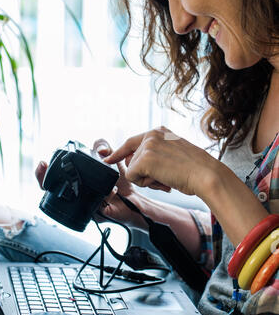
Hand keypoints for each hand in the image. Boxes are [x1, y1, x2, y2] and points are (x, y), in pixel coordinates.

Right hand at [34, 139, 148, 228]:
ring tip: (97, 182)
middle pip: (50, 191)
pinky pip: (96, 208)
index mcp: (76, 180)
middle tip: (44, 170)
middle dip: (44, 181)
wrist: (134, 198)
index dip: (42, 172)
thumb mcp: (111, 157)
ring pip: (69, 201)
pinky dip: (106, 196)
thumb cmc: (119, 179)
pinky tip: (112, 190)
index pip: (52, 177)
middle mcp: (74, 194)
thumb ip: (103, 146)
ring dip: (78, 188)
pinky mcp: (95, 215)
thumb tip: (100, 150)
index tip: (42, 164)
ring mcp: (82, 206)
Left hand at [104, 126, 218, 198]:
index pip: (132, 141)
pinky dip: (145, 183)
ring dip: (147, 179)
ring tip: (167, 177)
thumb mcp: (174, 154)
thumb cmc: (195, 170)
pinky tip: (162, 179)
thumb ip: (156, 154)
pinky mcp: (143, 159)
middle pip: (131, 159)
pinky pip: (133, 177)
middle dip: (143, 172)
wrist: (205, 174)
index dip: (119, 152)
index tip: (108, 158)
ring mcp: (147, 146)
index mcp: (160, 131)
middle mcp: (152, 135)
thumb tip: (135, 164)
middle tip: (165, 176)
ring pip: (132, 170)